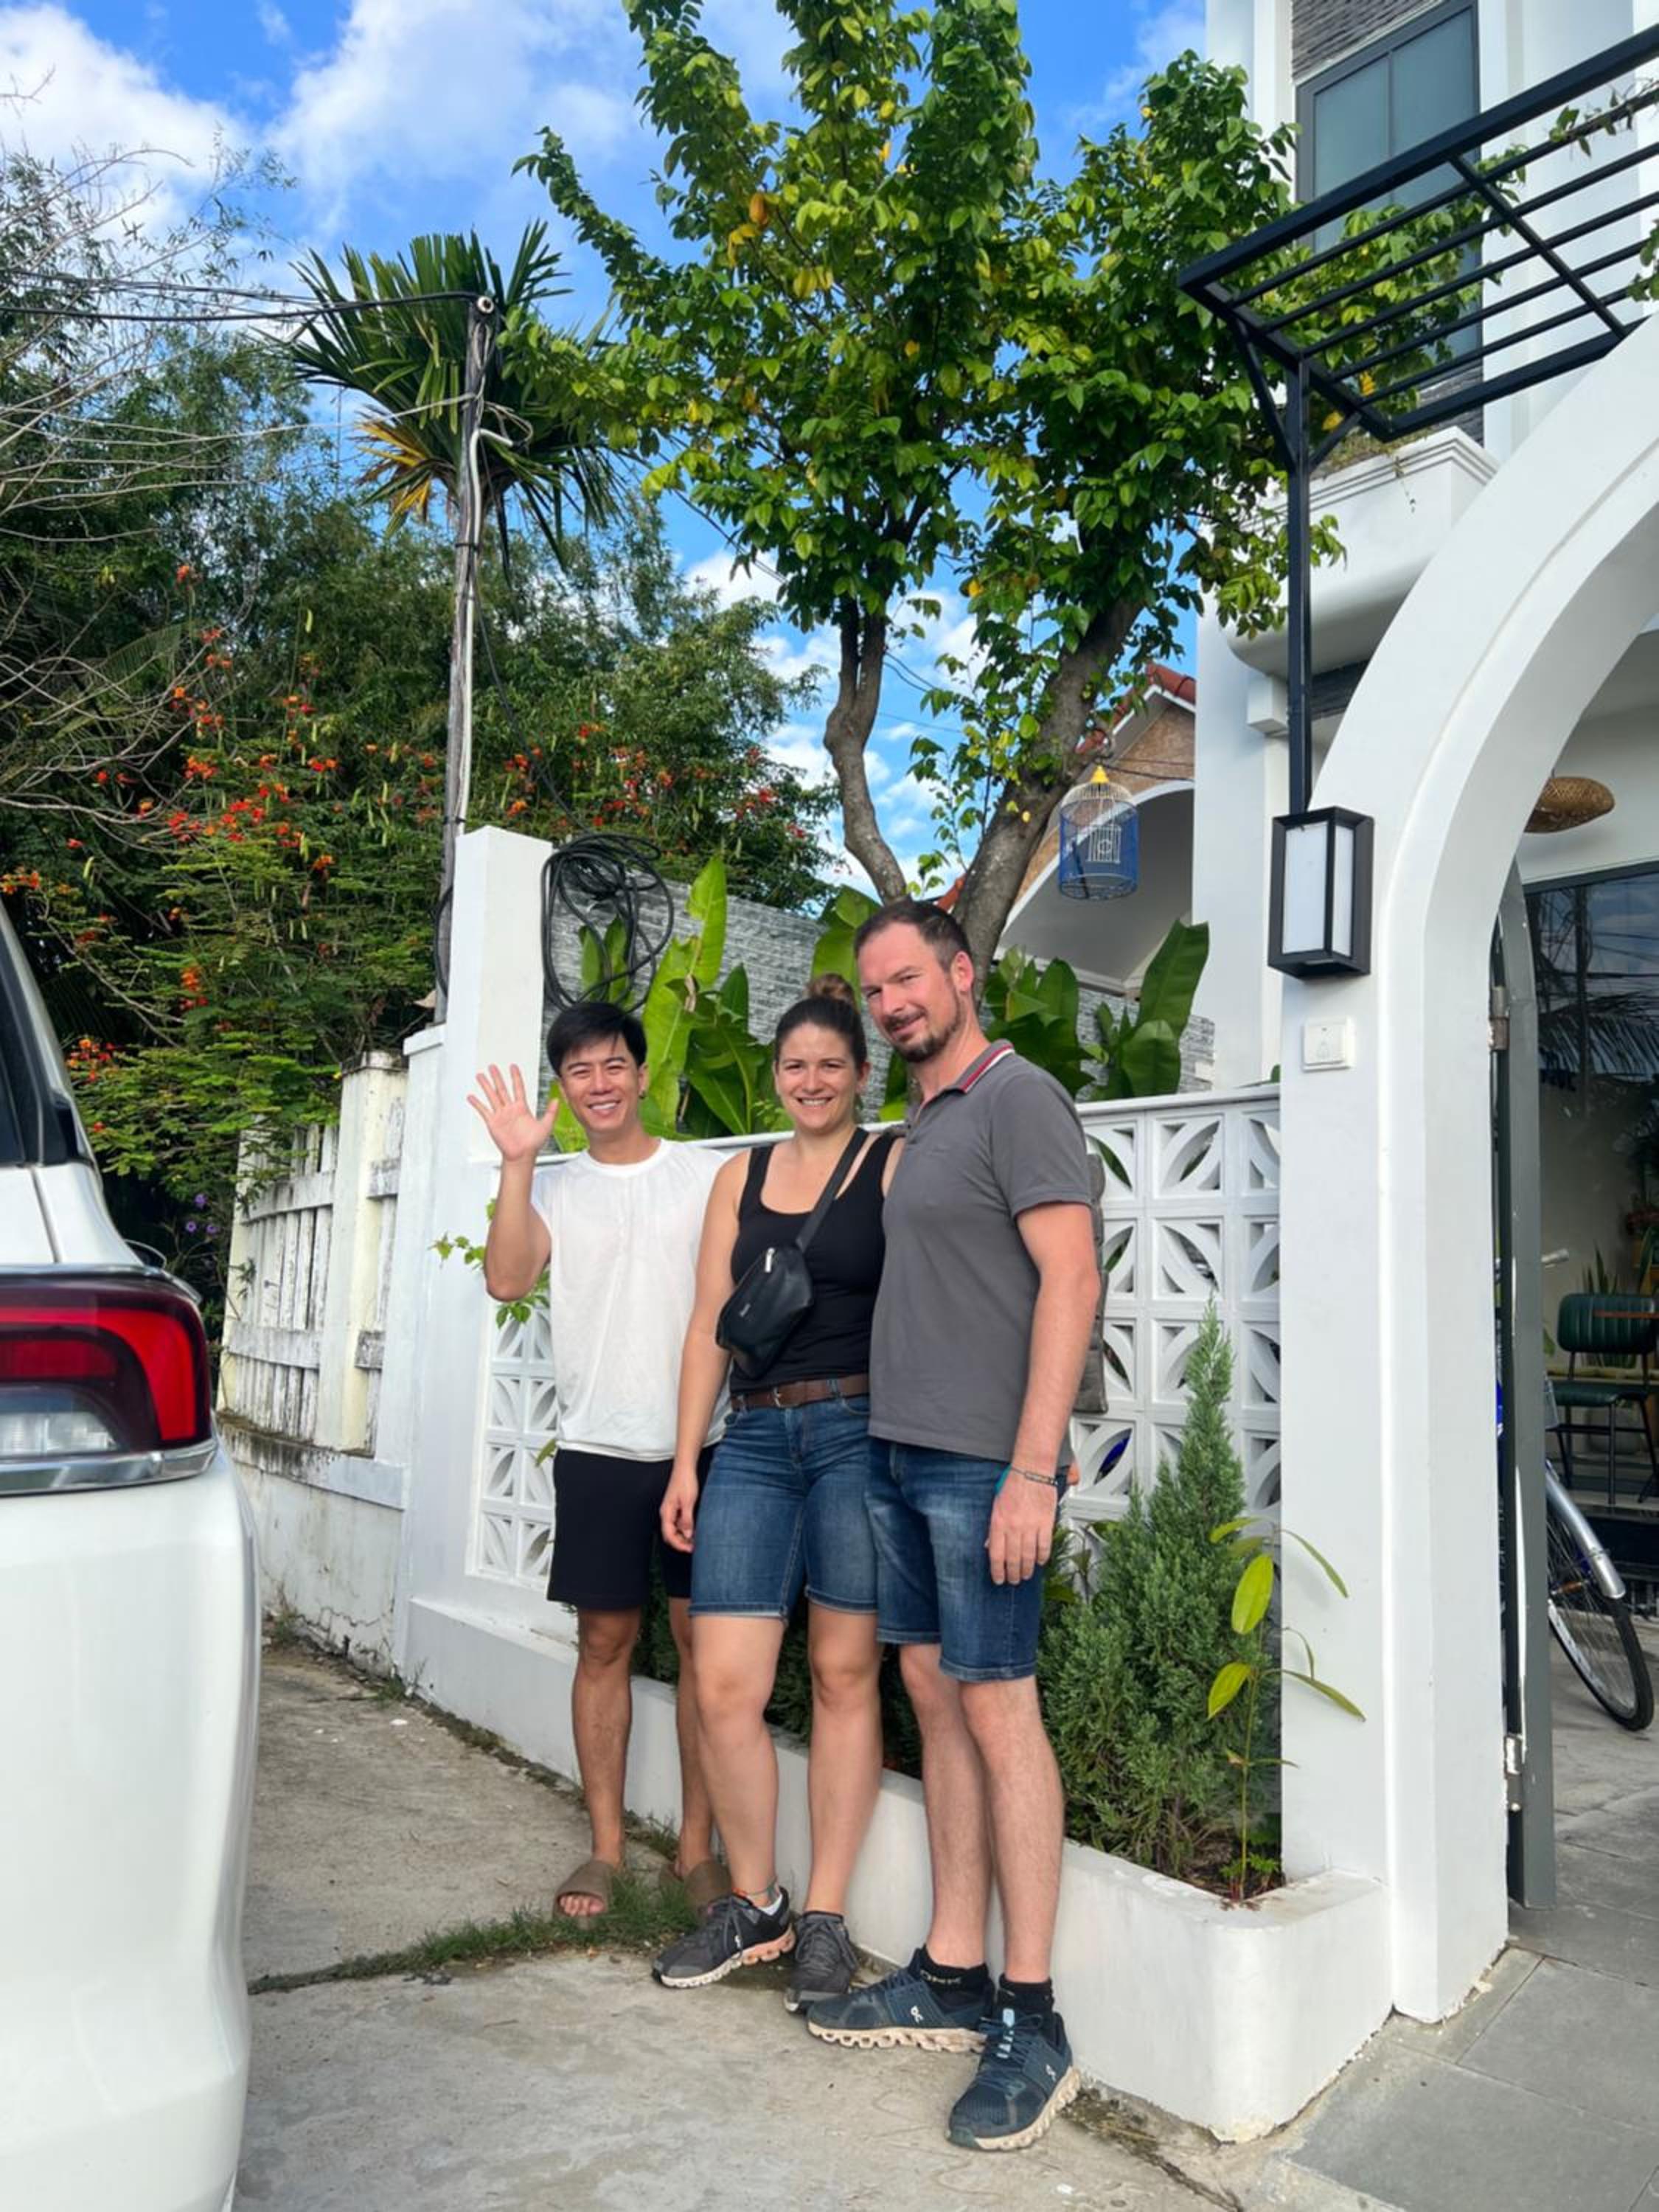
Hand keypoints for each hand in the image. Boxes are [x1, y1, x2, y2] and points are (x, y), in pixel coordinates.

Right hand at [467, 1063, 554, 1165]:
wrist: (522, 1156)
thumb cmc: (533, 1144)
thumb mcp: (546, 1125)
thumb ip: (551, 1112)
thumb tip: (557, 1100)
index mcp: (522, 1108)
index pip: (518, 1088)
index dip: (516, 1077)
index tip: (513, 1067)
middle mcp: (510, 1109)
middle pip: (502, 1088)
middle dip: (497, 1077)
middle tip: (492, 1067)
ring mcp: (500, 1115)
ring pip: (491, 1096)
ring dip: (486, 1086)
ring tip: (480, 1076)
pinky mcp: (492, 1122)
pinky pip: (483, 1110)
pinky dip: (476, 1103)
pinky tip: (471, 1096)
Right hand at [660, 1464, 699, 1552]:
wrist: (685, 1468)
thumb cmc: (685, 1482)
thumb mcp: (688, 1502)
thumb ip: (686, 1519)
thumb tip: (687, 1534)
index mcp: (666, 1513)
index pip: (669, 1535)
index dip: (678, 1545)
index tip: (689, 1549)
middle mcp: (667, 1513)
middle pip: (670, 1535)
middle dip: (680, 1543)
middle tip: (694, 1547)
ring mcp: (671, 1511)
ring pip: (675, 1530)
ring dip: (684, 1537)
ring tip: (696, 1541)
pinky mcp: (676, 1508)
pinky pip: (679, 1523)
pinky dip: (685, 1529)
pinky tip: (695, 1530)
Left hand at [985, 1470, 1058, 1585]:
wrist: (1031, 1470)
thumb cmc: (1013, 1484)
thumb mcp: (996, 1506)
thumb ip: (993, 1528)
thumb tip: (990, 1545)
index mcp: (998, 1523)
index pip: (996, 1555)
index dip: (997, 1571)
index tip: (999, 1579)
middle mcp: (1014, 1527)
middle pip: (1013, 1559)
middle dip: (1013, 1574)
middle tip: (1014, 1580)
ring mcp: (1031, 1526)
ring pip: (1028, 1556)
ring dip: (1027, 1569)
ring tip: (1026, 1575)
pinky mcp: (1046, 1523)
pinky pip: (1044, 1546)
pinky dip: (1042, 1557)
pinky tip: (1040, 1562)